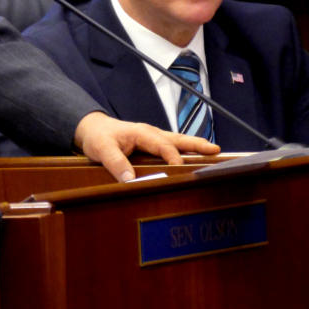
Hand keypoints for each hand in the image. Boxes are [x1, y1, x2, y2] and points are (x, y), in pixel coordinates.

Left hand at [73, 111, 219, 181]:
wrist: (93, 129)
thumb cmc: (98, 137)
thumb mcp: (102, 149)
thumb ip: (115, 163)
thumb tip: (131, 179)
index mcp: (141, 133)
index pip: (162, 145)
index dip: (172, 157)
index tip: (181, 169)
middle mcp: (150, 133)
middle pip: (177, 139)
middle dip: (196, 145)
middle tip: (215, 150)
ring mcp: (153, 137)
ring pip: (178, 141)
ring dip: (195, 146)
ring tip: (214, 151)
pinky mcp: (153, 143)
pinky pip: (173, 145)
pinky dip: (186, 150)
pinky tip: (197, 157)